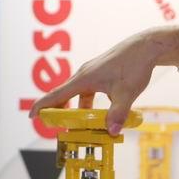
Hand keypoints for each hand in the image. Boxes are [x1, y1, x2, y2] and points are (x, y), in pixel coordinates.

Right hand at [29, 27, 178, 134]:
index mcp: (84, 79)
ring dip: (76, 110)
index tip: (32, 116)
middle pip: (63, 96)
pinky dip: (88, 103)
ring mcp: (91, 73)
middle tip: (57, 128)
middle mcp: (84, 75)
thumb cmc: (134, 65)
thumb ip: (117, 114)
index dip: (42, 106)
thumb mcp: (126, 93)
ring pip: (77, 94)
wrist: (146, 46)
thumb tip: (112, 132)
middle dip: (58, 112)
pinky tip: (100, 113)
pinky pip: (87, 91)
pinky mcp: (100, 73)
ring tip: (80, 126)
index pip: (56, 95)